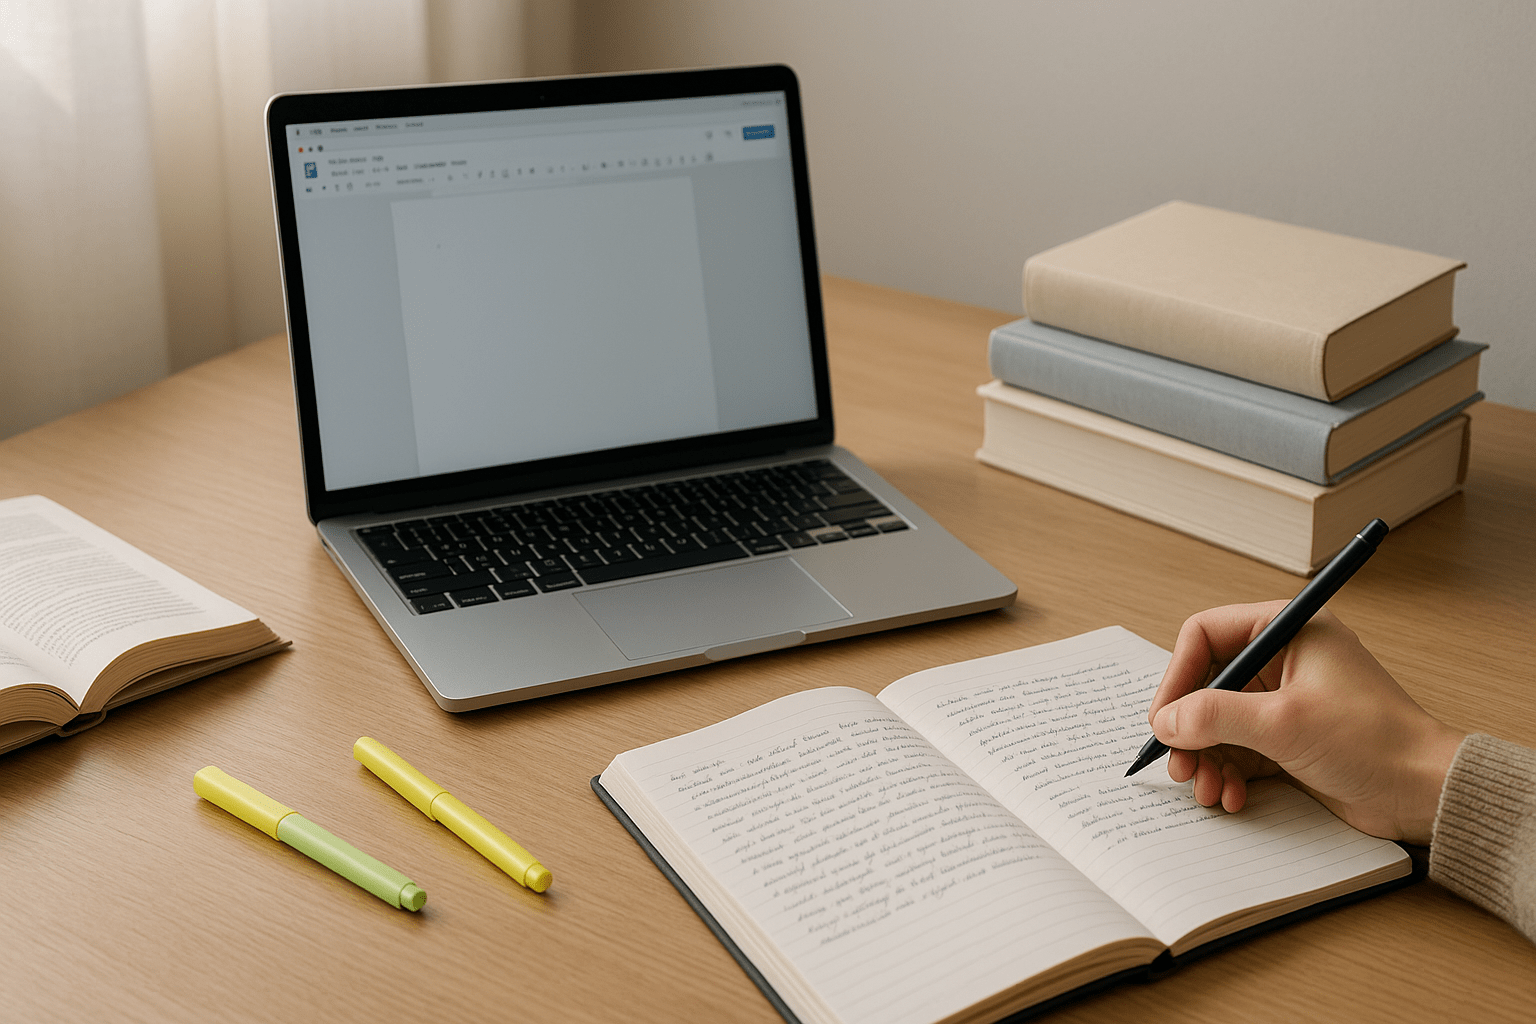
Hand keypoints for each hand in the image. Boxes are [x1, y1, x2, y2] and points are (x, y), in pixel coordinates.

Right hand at [1148, 602, 1464, 844]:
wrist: (1425, 793)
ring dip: (1205, 757)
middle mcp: (1283, 660)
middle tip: (1177, 762)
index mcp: (1288, 630)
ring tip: (1205, 787)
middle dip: (1189, 728)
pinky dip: (1227, 773)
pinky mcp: (1288, 739)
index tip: (1164, 715)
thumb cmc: (1375, 743)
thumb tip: (1166, 721)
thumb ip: (1215, 716)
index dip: (1178, 674)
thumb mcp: (1283, 724)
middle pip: (1206, 684)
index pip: (1206, 635)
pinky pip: (1237, 750)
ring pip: (1217, 722)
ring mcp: (1284, 701)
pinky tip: (1230, 796)